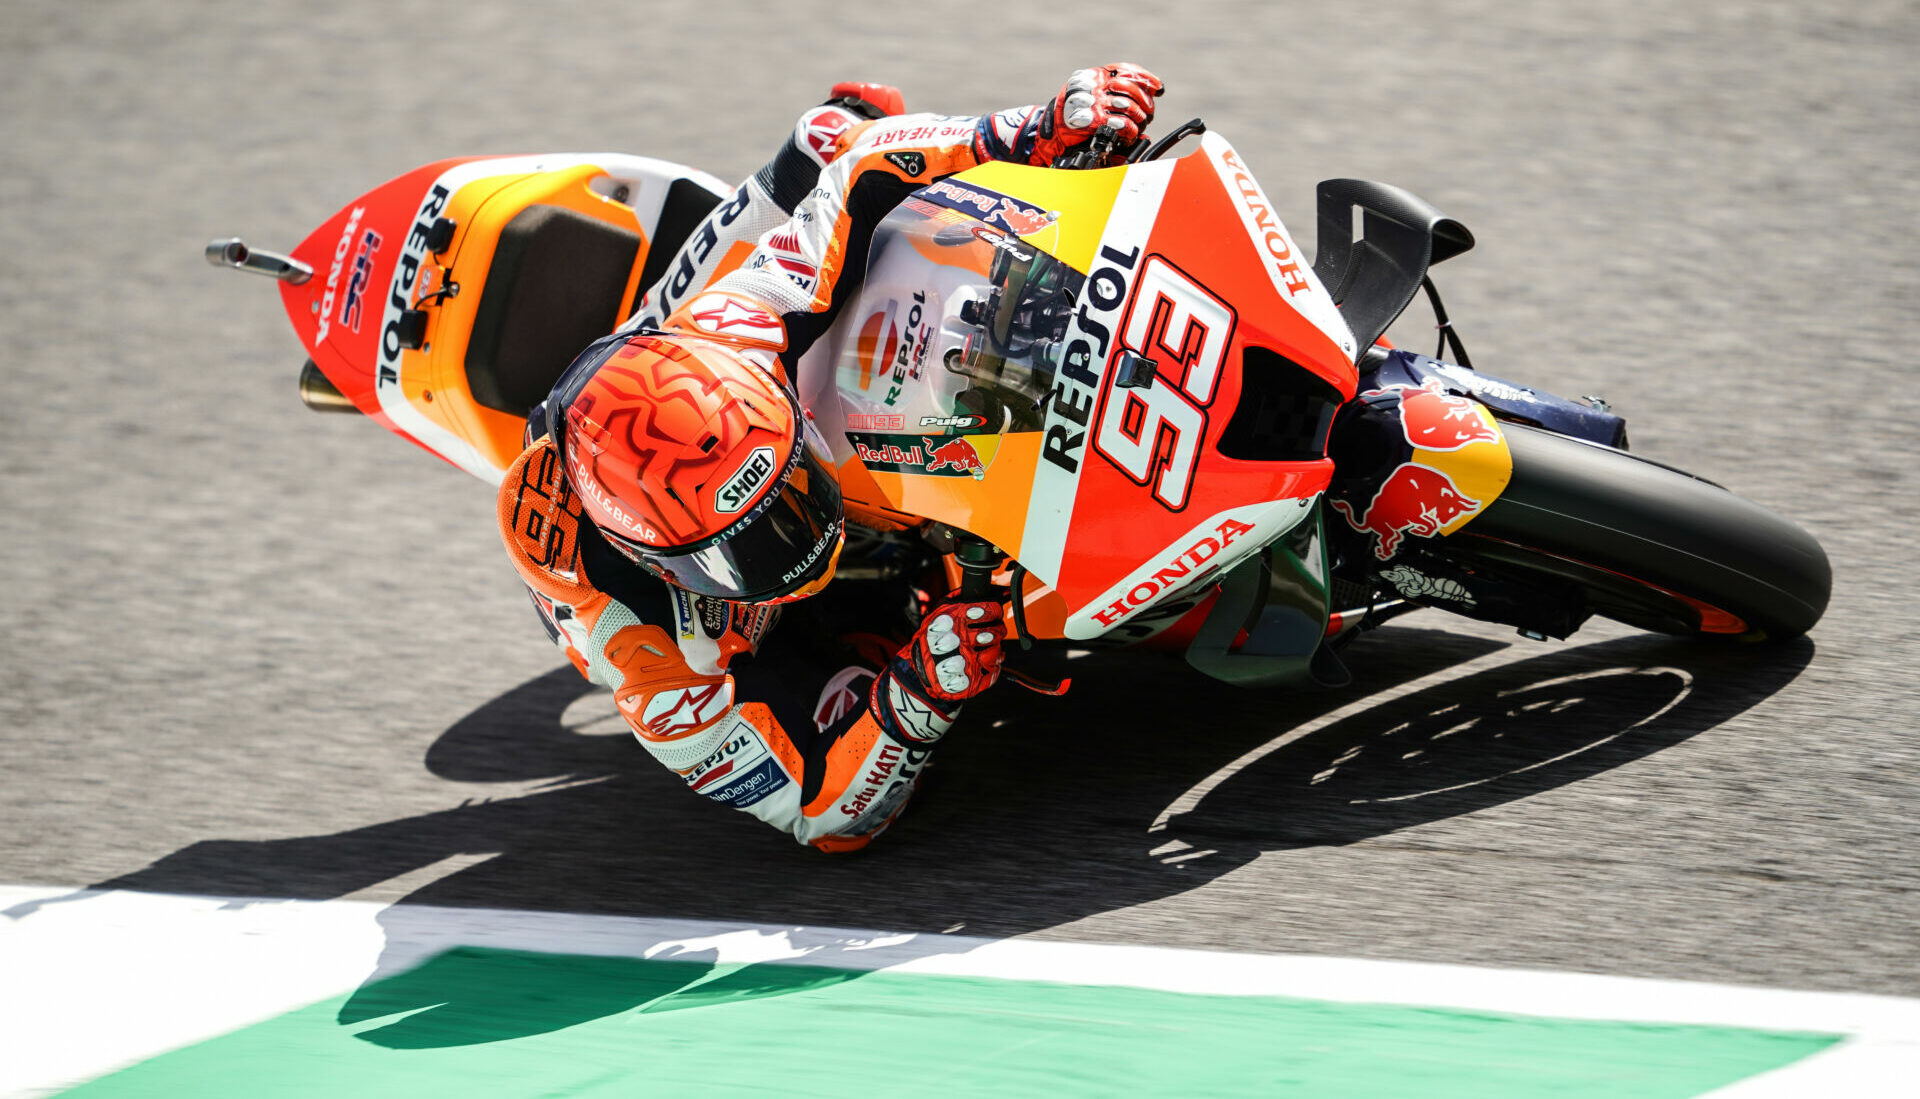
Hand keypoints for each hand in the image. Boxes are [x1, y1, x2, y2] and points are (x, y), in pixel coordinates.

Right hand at [901, 601, 1006, 704]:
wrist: (918, 671)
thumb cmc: (932, 638)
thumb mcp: (939, 613)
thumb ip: (961, 598)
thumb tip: (995, 590)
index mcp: (950, 620)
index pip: (986, 610)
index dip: (994, 611)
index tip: (994, 613)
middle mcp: (956, 640)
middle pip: (993, 633)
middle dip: (997, 631)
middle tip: (992, 632)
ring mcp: (963, 663)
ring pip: (995, 653)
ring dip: (995, 649)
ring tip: (986, 649)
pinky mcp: (968, 682)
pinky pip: (992, 673)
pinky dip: (992, 667)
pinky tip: (983, 663)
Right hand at [1029, 63, 1164, 166]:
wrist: (1051, 132)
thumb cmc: (1076, 115)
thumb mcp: (1093, 95)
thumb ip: (1113, 89)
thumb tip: (1149, 90)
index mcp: (1095, 75)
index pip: (1126, 69)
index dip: (1145, 78)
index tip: (1158, 87)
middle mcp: (1093, 85)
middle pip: (1129, 86)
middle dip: (1144, 100)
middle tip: (1149, 111)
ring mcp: (1092, 102)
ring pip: (1127, 104)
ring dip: (1139, 116)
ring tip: (1140, 123)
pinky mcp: (1092, 120)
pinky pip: (1120, 122)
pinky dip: (1130, 129)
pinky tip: (1131, 132)